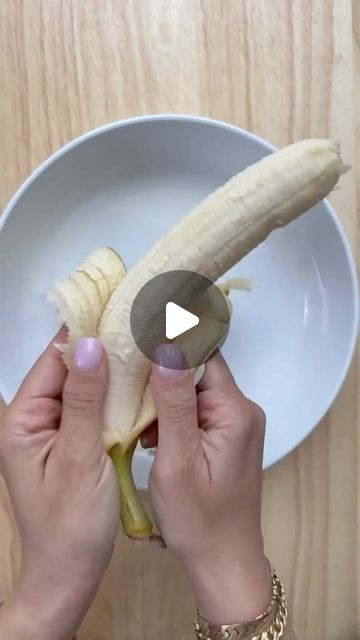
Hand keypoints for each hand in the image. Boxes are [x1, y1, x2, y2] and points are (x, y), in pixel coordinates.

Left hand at [0, 330, 118, 639]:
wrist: (69, 575)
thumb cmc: (71, 524)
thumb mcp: (80, 459)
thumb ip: (84, 401)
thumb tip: (89, 345)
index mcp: (24, 420)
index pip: (53, 361)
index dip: (84, 333)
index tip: (118, 309)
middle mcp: (34, 419)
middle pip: (67, 370)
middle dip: (102, 350)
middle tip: (141, 327)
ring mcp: (53, 431)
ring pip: (83, 387)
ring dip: (110, 373)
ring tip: (146, 349)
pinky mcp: (71, 442)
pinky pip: (92, 408)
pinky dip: (113, 397)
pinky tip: (139, 386)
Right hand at [141, 345, 270, 624]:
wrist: (223, 562)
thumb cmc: (198, 519)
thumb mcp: (178, 461)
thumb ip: (173, 403)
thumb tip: (166, 349)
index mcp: (234, 411)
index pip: (202, 356)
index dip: (168, 347)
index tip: (132, 345)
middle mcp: (242, 410)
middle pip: (199, 371)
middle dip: (161, 375)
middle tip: (126, 385)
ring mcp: (236, 424)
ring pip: (195, 390)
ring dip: (164, 399)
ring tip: (137, 420)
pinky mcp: (228, 437)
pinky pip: (198, 411)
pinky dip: (173, 417)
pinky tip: (152, 437)